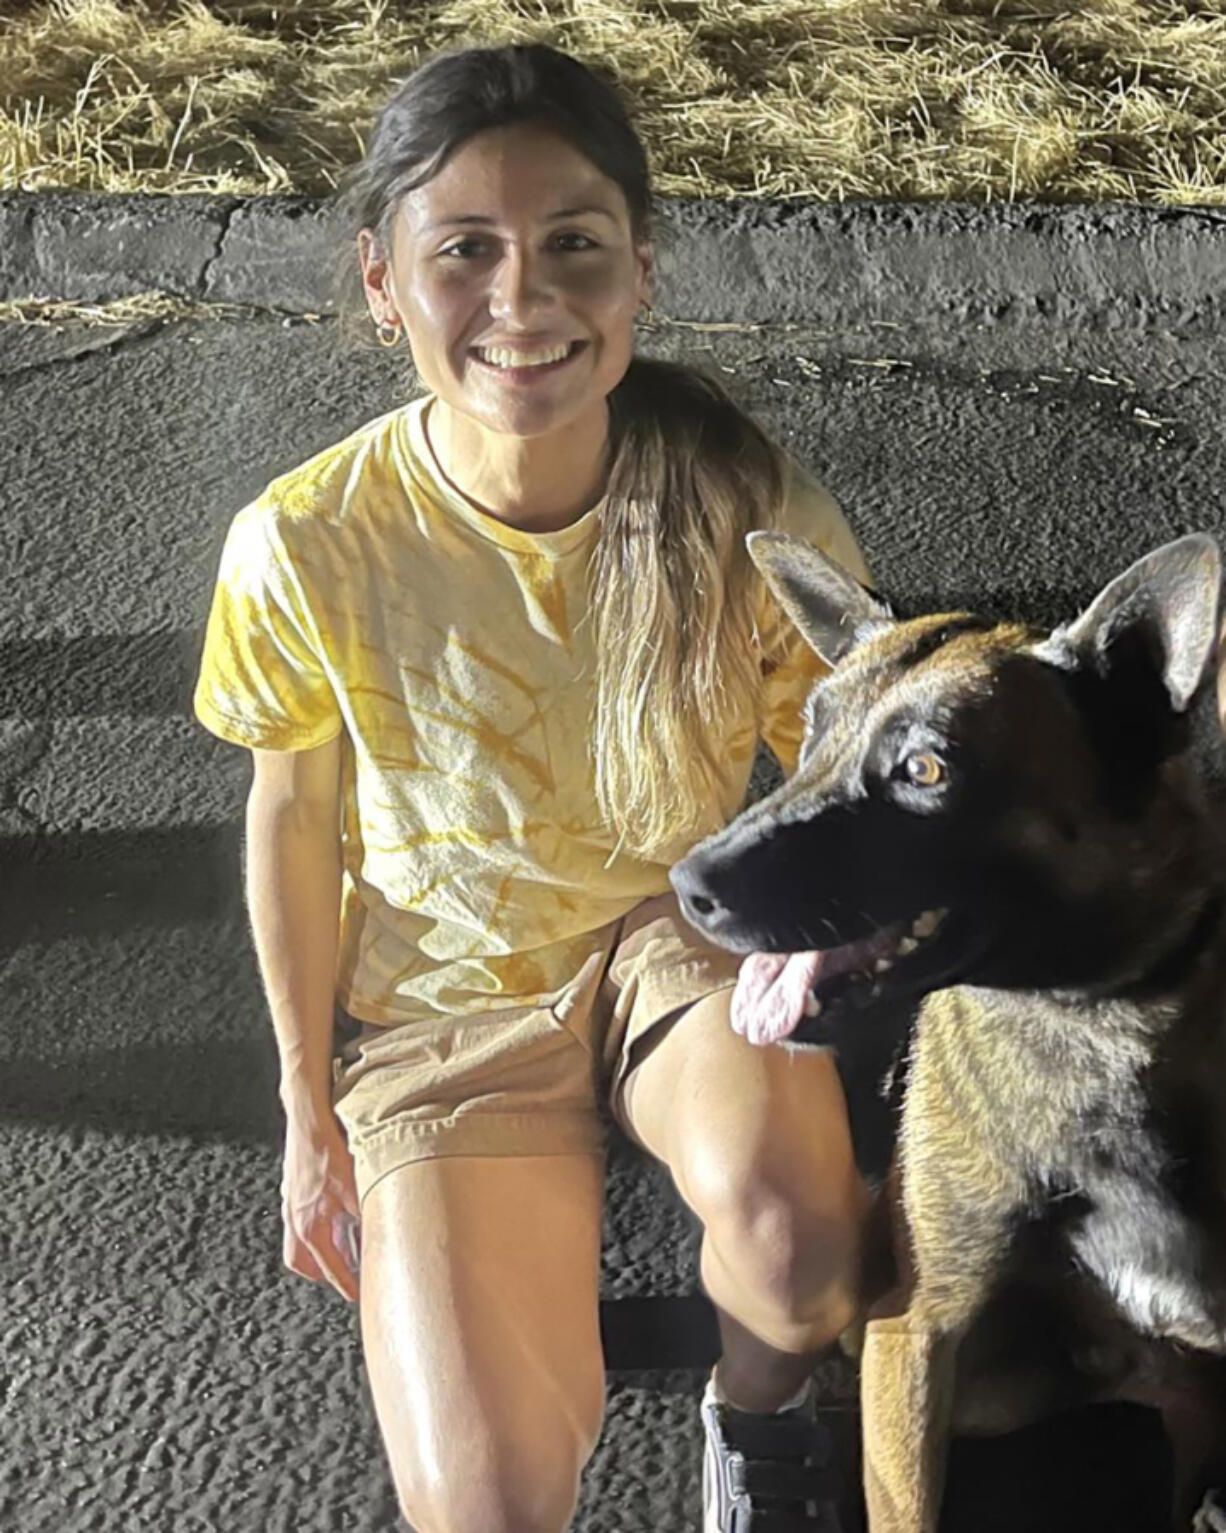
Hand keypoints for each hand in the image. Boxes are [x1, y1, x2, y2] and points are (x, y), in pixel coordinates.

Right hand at [280, 1104, 361, 1303]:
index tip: (360, 1297)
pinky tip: (332, 1215)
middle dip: (323, 1274)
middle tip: (345, 1276)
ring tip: (338, 1249)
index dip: (348, 1286)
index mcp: (311, 1226)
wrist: (308, 1117)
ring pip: (298, 1243)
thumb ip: (367, 1215)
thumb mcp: (357, 1186)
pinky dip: (314, 1227)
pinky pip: (299, 1221)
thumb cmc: (330, 1148)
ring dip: (317, 1251)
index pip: (331, 1270)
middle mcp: (296, 1220)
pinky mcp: (292, 1189)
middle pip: (303, 1263)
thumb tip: (383, 1234)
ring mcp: (290, 1204)